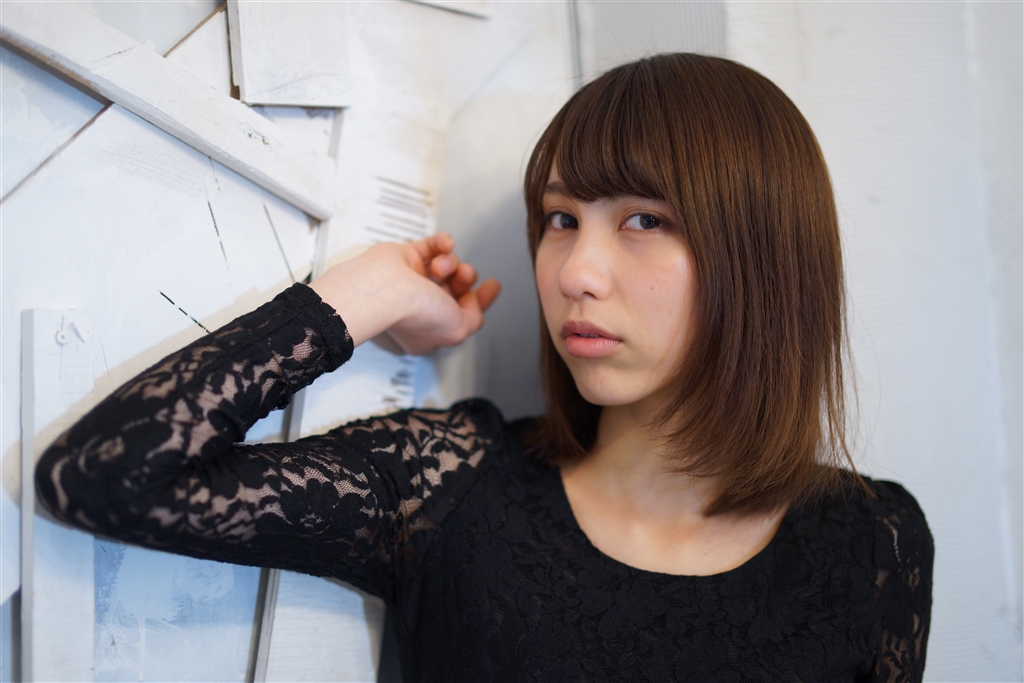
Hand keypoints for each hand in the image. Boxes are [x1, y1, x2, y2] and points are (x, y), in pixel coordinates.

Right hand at [309, 234, 500, 355]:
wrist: (386, 289)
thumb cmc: (416, 314)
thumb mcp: (458, 330)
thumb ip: (473, 318)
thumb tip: (473, 302)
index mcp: (430, 330)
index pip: (461, 312)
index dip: (480, 299)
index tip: (493, 285)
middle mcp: (419, 306)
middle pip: (455, 286)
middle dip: (465, 278)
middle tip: (465, 274)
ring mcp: (411, 281)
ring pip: (445, 265)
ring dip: (451, 263)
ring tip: (443, 266)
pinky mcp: (404, 258)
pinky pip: (431, 245)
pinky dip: (441, 243)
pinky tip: (446, 244)